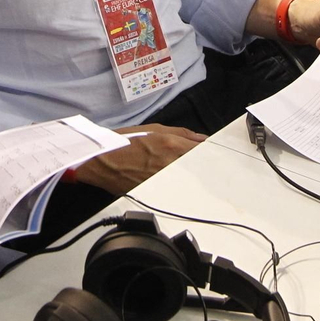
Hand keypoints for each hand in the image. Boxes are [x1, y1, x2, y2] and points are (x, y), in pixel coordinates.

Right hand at [69, 124, 204, 194]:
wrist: (101, 160)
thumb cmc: (123, 142)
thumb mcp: (153, 128)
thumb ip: (181, 133)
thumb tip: (200, 138)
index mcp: (171, 145)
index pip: (203, 149)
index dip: (212, 152)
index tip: (219, 153)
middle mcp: (170, 164)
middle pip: (198, 167)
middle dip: (204, 166)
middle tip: (210, 166)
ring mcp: (163, 180)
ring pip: (188, 179)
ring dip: (191, 176)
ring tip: (184, 174)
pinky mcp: (156, 192)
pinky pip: (174, 189)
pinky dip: (177, 186)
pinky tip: (174, 183)